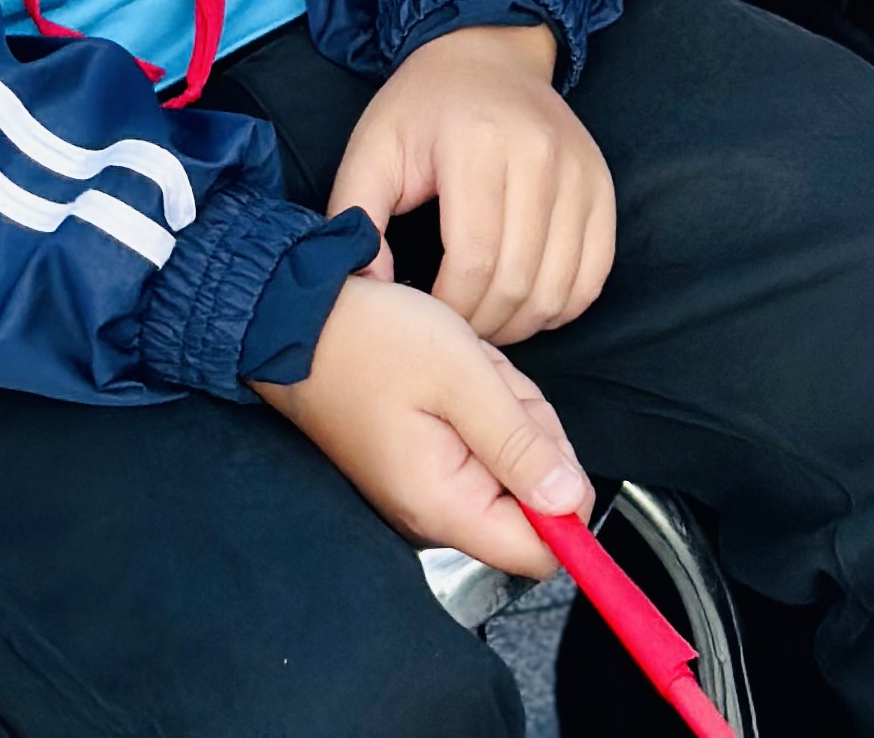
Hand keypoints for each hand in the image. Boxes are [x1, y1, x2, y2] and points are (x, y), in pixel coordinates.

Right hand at [257, 274, 588, 576]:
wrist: (300, 319)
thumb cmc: (373, 343)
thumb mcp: (462, 378)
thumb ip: (520, 444)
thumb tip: (573, 503)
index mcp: (444, 506)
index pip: (538, 553)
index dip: (565, 505)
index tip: (546, 441)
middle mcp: (435, 512)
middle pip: (531, 496)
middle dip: (527, 429)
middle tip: (484, 380)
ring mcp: (427, 485)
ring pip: (509, 457)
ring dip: (502, 404)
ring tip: (459, 368)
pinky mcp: (422, 460)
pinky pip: (481, 438)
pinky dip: (480, 400)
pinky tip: (449, 371)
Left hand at [330, 21, 615, 348]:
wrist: (487, 53)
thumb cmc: (423, 109)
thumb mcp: (372, 149)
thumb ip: (356, 216)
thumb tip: (371, 286)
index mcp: (478, 143)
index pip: (474, 260)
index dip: (449, 308)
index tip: (427, 315)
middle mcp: (540, 154)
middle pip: (518, 282)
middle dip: (482, 323)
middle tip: (454, 325)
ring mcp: (579, 170)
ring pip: (558, 287)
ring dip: (521, 324)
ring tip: (486, 317)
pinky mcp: (600, 184)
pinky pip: (594, 273)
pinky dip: (562, 305)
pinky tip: (527, 301)